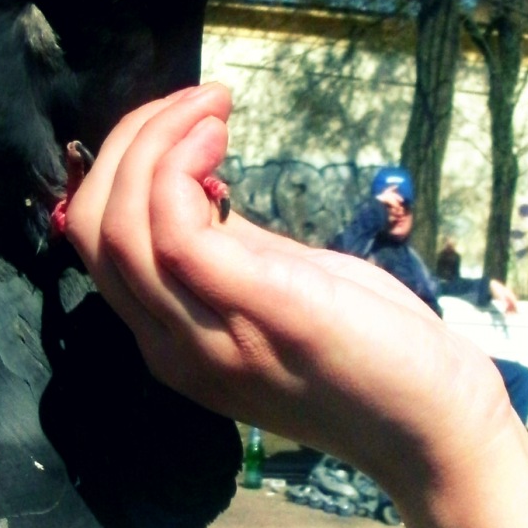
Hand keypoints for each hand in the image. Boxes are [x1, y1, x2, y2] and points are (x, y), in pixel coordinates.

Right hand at [63, 86, 527, 527]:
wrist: (435, 426)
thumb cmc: (372, 354)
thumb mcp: (281, 293)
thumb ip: (230, 254)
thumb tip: (198, 189)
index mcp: (173, 342)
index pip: (96, 244)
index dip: (120, 166)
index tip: (182, 121)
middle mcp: (171, 347)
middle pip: (92, 228)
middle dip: (129, 142)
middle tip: (194, 101)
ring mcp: (206, 336)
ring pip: (116, 224)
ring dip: (154, 140)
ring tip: (209, 106)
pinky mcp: (255, 309)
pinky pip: (172, 228)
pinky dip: (180, 163)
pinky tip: (218, 134)